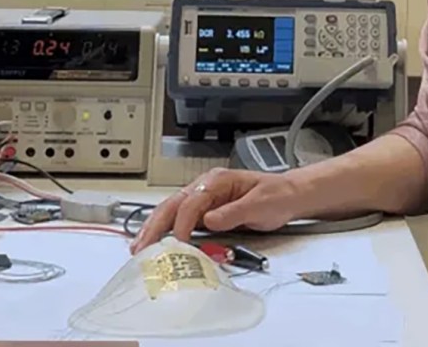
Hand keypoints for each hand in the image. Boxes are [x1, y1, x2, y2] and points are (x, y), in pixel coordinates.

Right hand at [129, 168, 303, 254]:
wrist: (288, 195)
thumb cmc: (276, 196)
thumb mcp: (260, 204)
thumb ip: (234, 212)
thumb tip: (209, 221)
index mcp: (218, 180)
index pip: (192, 202)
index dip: (182, 224)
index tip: (177, 244)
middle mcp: (206, 186)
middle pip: (173, 204)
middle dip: (155, 226)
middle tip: (141, 247)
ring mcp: (203, 197)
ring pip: (171, 210)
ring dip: (153, 228)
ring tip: (139, 247)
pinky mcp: (204, 210)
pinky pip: (179, 218)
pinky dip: (164, 230)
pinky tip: (154, 242)